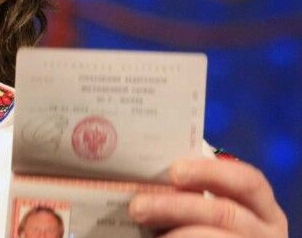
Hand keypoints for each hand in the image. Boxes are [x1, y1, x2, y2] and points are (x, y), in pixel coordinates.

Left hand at [129, 158, 286, 236]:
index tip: (174, 171)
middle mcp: (264, 232)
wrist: (201, 235)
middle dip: (176, 207)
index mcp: (260, 207)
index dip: (211, 172)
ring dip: (175, 234)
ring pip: (214, 237)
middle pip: (225, 213)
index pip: (248, 181)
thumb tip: (138, 179)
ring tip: (147, 230)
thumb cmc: (197, 224)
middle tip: (137, 206)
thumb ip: (183, 192)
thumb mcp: (199, 207)